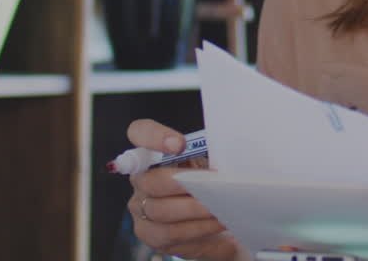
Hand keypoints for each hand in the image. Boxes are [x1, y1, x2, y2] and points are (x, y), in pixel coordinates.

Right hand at [126, 118, 243, 260]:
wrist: (208, 218)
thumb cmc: (205, 183)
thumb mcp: (205, 164)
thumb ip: (208, 156)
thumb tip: (228, 153)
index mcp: (151, 153)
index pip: (139, 132)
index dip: (153, 136)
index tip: (180, 144)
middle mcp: (140, 181)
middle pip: (151, 182)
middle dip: (184, 185)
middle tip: (212, 187)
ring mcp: (141, 210)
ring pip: (162, 212)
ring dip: (195, 210)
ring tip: (220, 209)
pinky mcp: (151, 235)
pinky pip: (171, 234)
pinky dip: (198, 230)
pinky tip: (217, 225)